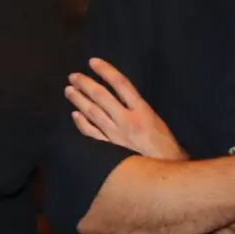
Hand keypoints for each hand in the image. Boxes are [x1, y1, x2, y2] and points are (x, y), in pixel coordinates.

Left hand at [65, 58, 186, 160]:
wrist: (165, 171)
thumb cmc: (165, 145)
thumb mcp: (156, 120)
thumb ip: (138, 107)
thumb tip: (119, 95)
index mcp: (142, 111)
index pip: (121, 84)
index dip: (106, 71)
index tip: (93, 62)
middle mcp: (127, 121)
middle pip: (101, 97)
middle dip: (85, 84)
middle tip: (73, 76)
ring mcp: (116, 136)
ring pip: (93, 113)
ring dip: (79, 100)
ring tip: (69, 90)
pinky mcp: (109, 150)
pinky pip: (91, 134)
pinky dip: (82, 123)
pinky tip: (75, 115)